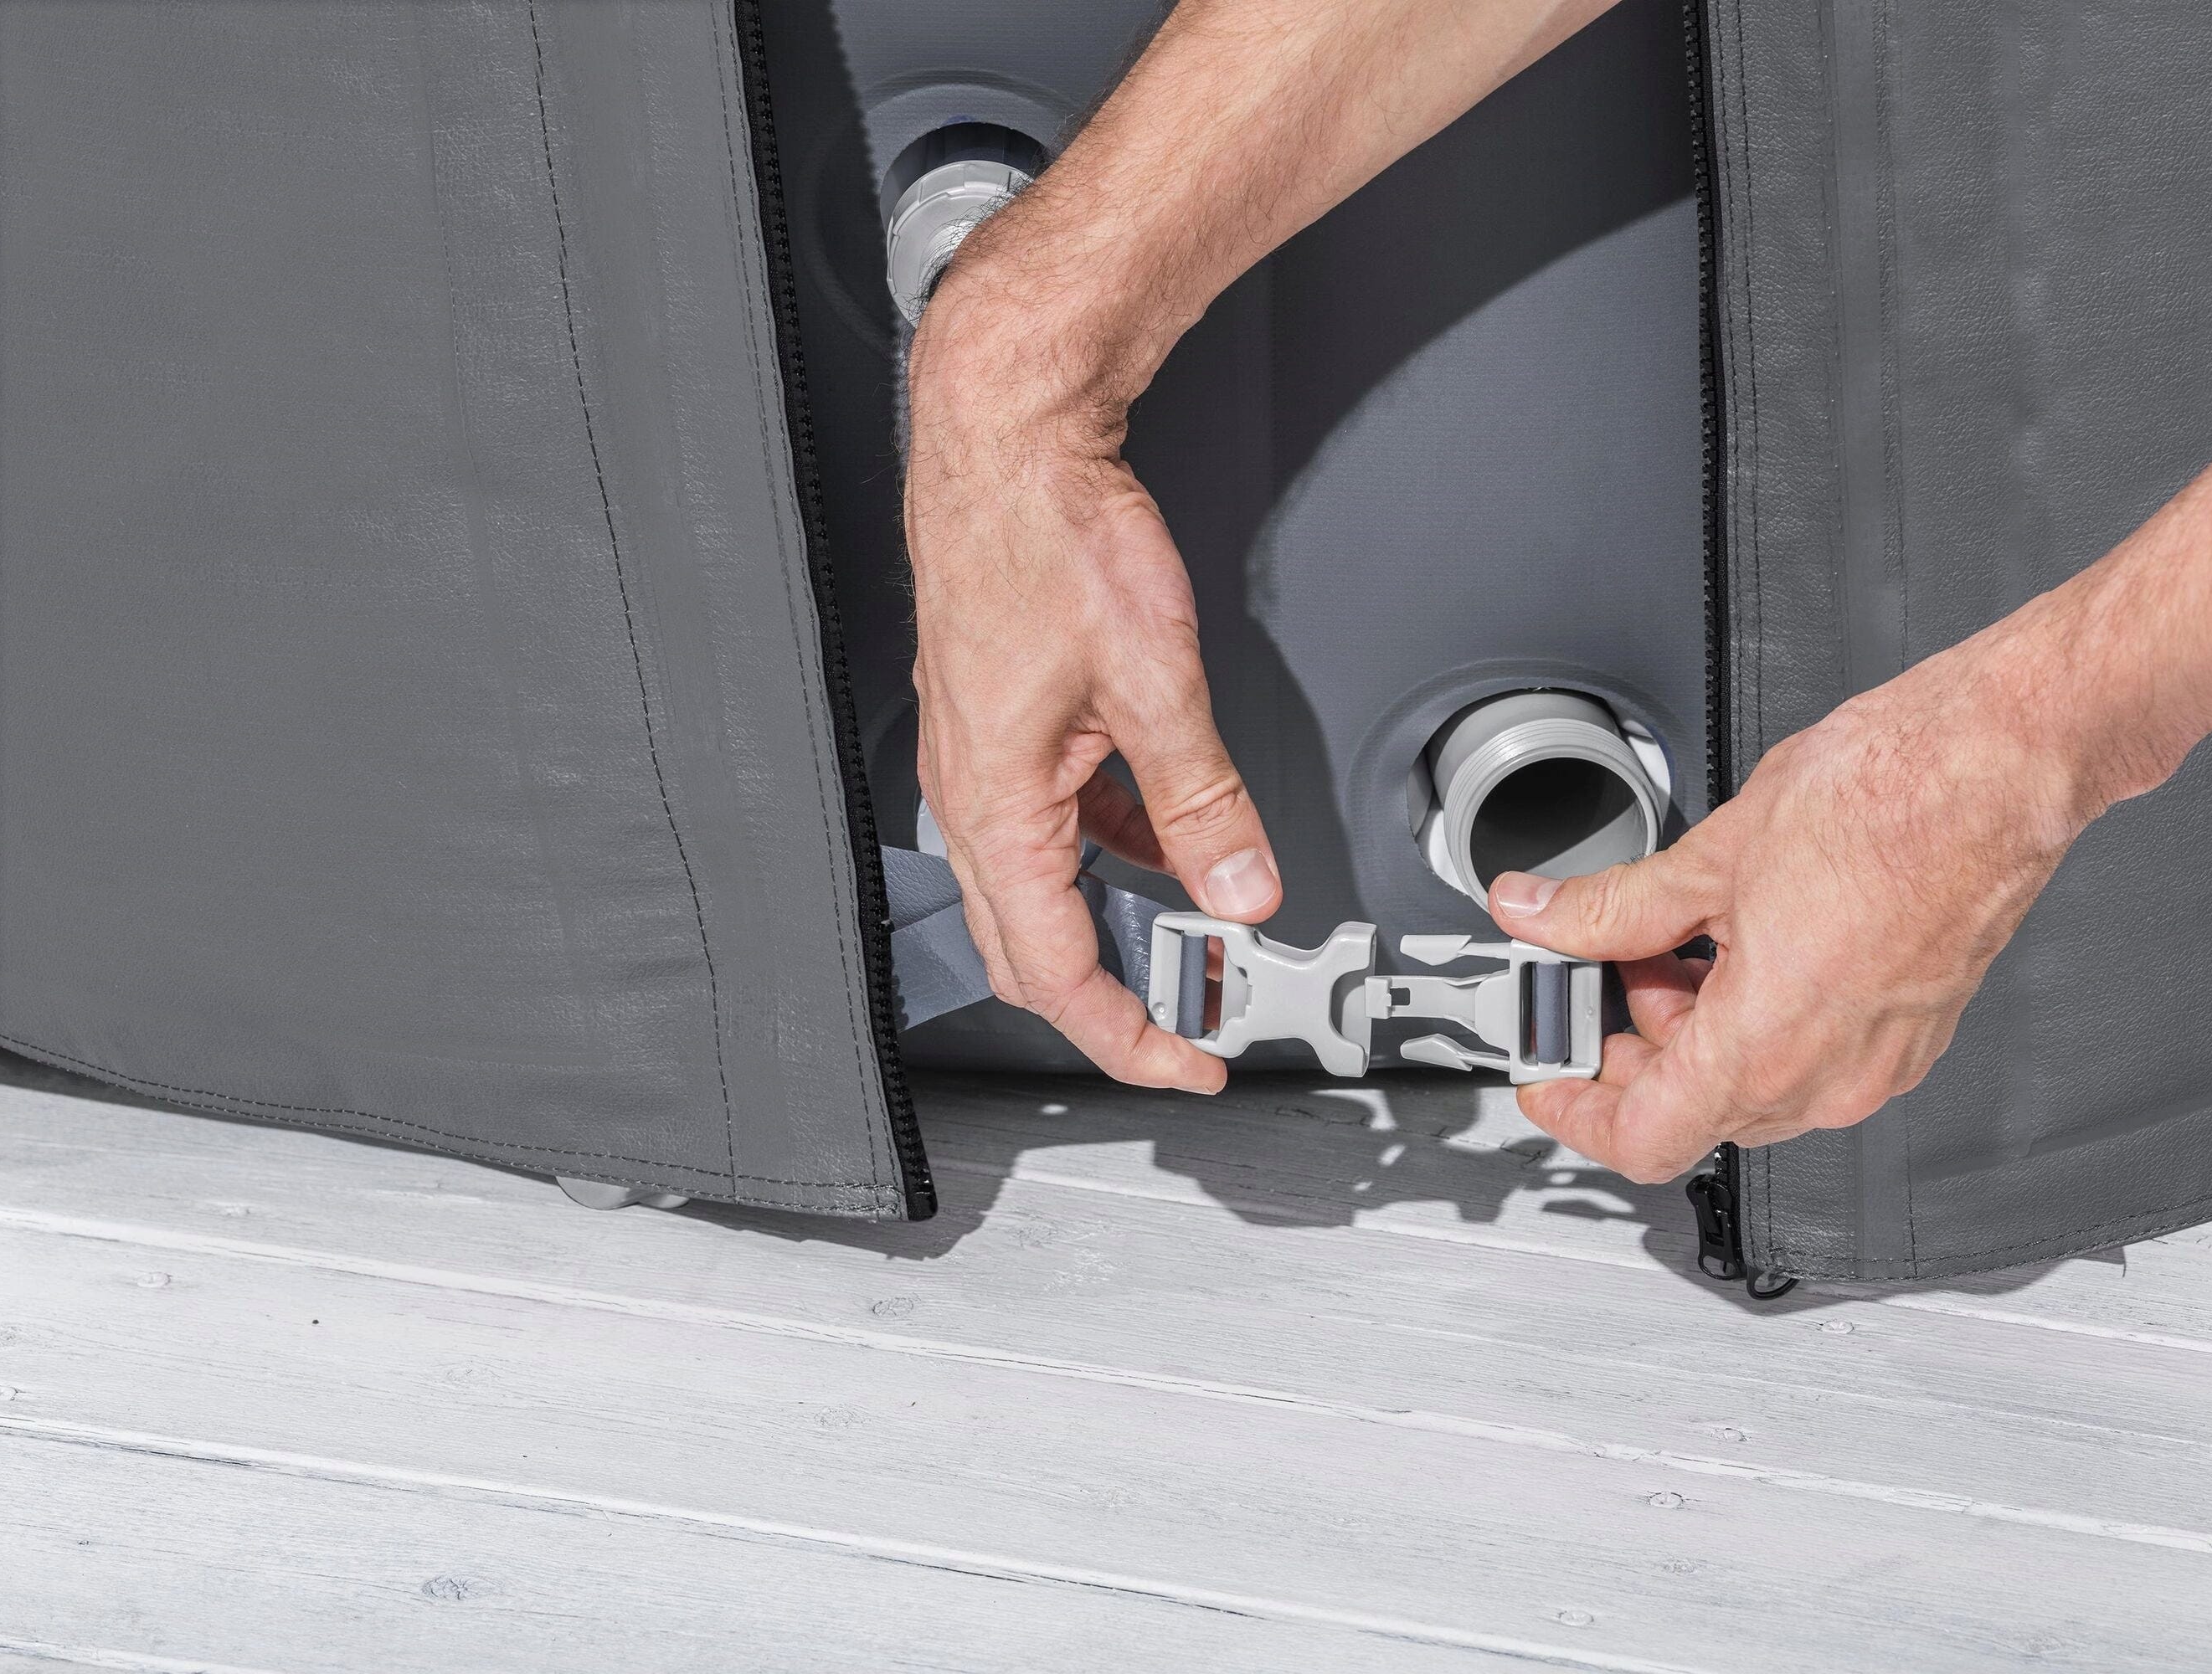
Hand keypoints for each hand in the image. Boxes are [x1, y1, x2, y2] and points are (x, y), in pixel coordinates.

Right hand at [904, 287, 1279, 1091]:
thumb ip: (1203, 799)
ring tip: (1186, 931)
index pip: (1055, 970)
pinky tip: (1154, 831)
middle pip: (1029, 948)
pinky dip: (1103, 849)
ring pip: (1037, 886)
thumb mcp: (1155, 680)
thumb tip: (1242, 887)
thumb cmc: (1050, 533)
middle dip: (1111, 1001)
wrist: (1007, 435)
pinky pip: (1047, 820)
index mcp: (996, 803)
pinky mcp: (998, 721)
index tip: (1182, 1059)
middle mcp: (969, 792)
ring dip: (1107, 922)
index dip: (1125, 1033)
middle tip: (1184, 1025)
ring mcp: (978, 757)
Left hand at [1486, 631, 2125, 1181]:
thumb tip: (1541, 916)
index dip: (1576, 1111)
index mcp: (1765, 1048)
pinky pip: (1811, 1058)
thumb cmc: (1888, 800)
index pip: (1642, 1140)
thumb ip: (1609, 906)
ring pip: (1753, 1084)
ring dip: (1698, 1028)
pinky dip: (1760, 1017)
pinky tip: (1745, 939)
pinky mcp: (1910, 1034)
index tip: (1549, 1076)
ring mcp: (1877, 1063)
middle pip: (1694, 1109)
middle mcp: (1827, 1078)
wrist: (1996, 767)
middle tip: (1607, 966)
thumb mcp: (1712, 855)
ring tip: (1679, 932)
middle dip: (1637, 1044)